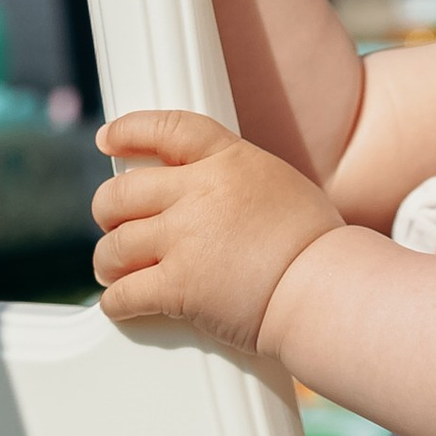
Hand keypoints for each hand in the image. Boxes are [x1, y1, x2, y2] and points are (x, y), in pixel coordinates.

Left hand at [92, 108, 340, 348]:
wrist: (327, 291)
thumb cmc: (316, 248)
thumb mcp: (280, 186)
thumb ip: (237, 182)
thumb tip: (211, 195)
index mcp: (230, 161)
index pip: (168, 129)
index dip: (130, 130)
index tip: (108, 138)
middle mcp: (200, 194)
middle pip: (123, 191)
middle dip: (107, 211)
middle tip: (112, 225)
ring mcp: (186, 239)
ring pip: (115, 244)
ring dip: (108, 260)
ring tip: (113, 270)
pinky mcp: (179, 286)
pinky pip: (125, 294)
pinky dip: (116, 302)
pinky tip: (119, 305)